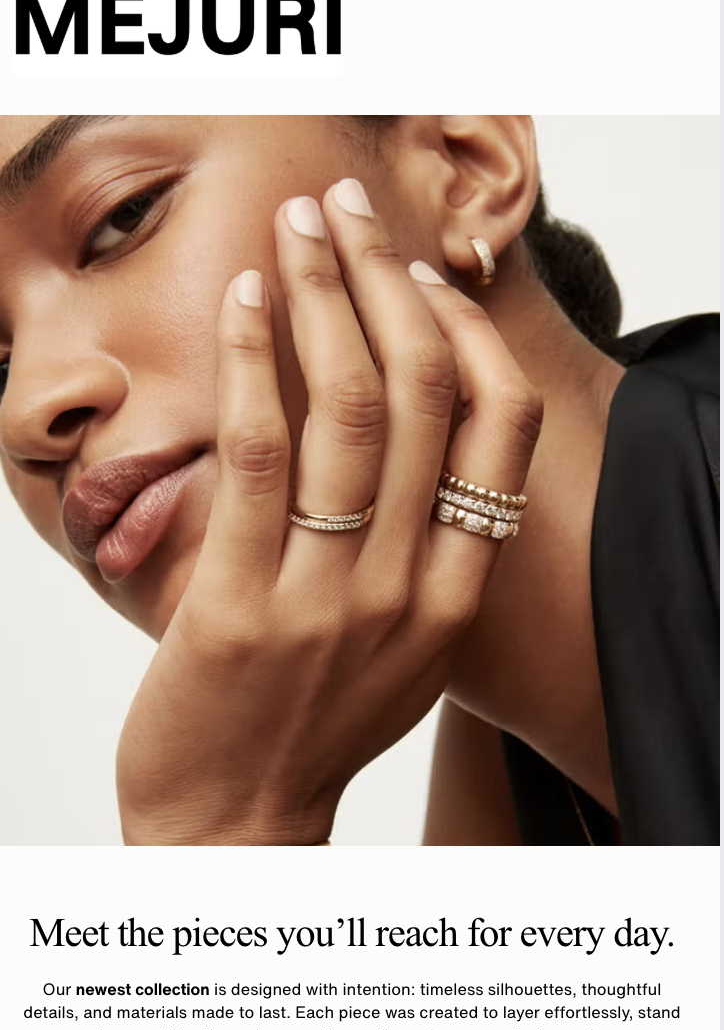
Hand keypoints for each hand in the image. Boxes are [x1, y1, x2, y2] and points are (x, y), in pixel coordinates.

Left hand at [116, 180, 542, 844]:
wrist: (234, 823)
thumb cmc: (312, 723)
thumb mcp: (402, 643)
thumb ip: (424, 551)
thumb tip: (408, 435)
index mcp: (458, 594)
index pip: (500, 430)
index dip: (466, 332)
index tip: (420, 275)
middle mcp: (407, 588)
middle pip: (422, 392)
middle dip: (384, 277)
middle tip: (345, 207)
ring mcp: (327, 598)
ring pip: (344, 406)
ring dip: (321, 292)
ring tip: (295, 223)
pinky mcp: (239, 604)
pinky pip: (257, 453)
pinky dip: (250, 360)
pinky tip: (241, 300)